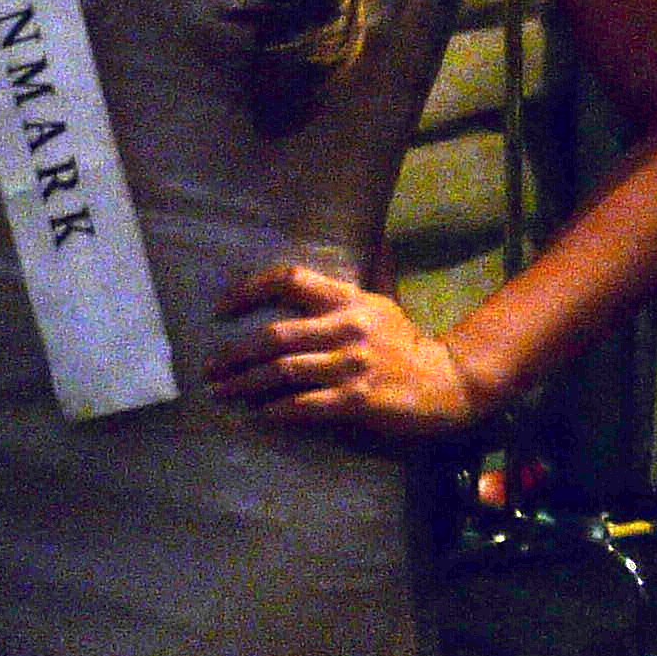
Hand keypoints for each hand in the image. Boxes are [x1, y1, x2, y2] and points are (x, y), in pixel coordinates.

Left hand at [204, 261, 474, 446]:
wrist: (447, 382)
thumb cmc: (406, 343)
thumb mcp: (385, 301)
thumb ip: (371, 273)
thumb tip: (378, 239)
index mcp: (348, 298)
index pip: (289, 280)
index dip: (249, 290)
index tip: (221, 309)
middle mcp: (346, 327)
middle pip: (275, 335)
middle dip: (235, 353)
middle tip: (210, 366)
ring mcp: (351, 365)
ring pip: (284, 372)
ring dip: (246, 384)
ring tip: (221, 392)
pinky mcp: (356, 399)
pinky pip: (305, 405)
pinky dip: (277, 411)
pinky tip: (258, 416)